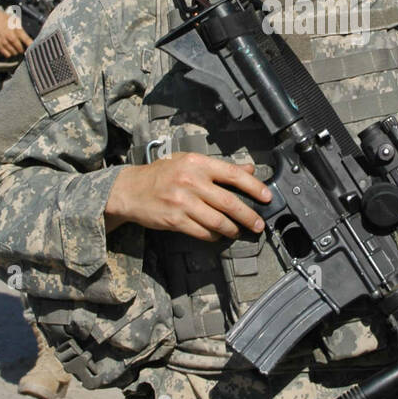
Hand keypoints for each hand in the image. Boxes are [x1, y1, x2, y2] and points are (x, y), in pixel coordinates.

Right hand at [0, 7, 32, 57]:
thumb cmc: (3, 18)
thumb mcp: (15, 20)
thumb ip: (21, 28)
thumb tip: (27, 35)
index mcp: (17, 30)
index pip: (27, 40)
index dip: (31, 45)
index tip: (33, 48)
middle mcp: (11, 37)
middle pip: (20, 48)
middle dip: (22, 49)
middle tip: (22, 48)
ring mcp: (4, 42)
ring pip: (14, 52)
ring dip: (16, 52)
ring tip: (15, 49)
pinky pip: (6, 54)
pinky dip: (9, 54)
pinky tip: (9, 51)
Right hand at [105, 153, 272, 239]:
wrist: (130, 190)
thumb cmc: (162, 174)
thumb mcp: (189, 162)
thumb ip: (220, 167)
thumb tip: (249, 169)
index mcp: (197, 163)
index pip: (233, 174)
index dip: (254, 186)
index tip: (267, 197)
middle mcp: (191, 181)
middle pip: (229, 202)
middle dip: (248, 216)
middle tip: (258, 224)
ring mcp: (182, 202)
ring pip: (217, 221)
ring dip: (232, 229)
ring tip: (239, 231)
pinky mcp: (174, 220)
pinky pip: (202, 232)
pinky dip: (214, 236)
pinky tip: (218, 235)